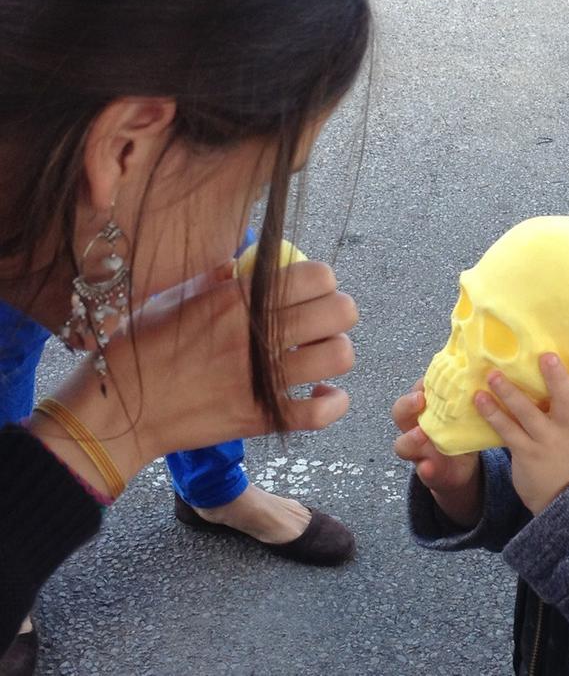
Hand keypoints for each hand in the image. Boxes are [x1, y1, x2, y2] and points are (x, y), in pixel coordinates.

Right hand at [31, 260, 356, 491]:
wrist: (116, 413)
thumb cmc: (138, 348)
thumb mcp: (171, 297)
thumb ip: (214, 278)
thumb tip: (242, 261)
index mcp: (236, 299)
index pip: (316, 276)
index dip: (323, 280)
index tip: (312, 289)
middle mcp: (256, 336)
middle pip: (340, 311)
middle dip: (340, 312)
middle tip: (323, 321)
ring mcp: (262, 380)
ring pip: (339, 356)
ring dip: (337, 352)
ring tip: (321, 355)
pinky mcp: (262, 418)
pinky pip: (322, 411)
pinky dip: (334, 402)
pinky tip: (323, 393)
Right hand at [393, 380, 481, 526]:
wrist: (462, 469)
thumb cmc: (461, 432)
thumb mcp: (464, 412)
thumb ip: (470, 395)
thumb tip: (493, 370)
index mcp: (425, 409)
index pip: (416, 390)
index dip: (420, 384)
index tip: (431, 378)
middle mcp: (416, 427)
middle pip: (400, 412)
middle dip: (407, 405)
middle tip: (420, 400)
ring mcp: (419, 451)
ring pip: (403, 444)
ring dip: (411, 439)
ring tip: (421, 435)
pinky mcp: (428, 471)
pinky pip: (422, 471)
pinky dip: (425, 469)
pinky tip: (429, 467)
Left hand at [475, 353, 568, 514]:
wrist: (560, 500)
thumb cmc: (565, 459)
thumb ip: (568, 412)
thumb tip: (552, 377)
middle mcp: (567, 430)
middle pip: (566, 402)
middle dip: (557, 379)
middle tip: (547, 356)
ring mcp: (546, 442)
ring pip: (529, 413)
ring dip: (510, 392)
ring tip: (493, 375)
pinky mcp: (525, 453)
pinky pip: (507, 430)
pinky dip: (493, 413)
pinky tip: (479, 399)